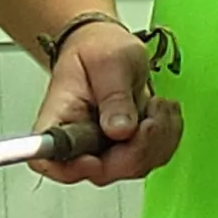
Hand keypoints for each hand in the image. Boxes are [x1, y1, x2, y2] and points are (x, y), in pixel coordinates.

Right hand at [24, 19, 177, 185]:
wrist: (106, 47)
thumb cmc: (96, 49)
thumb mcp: (107, 62)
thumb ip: (113, 96)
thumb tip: (120, 131)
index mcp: (60, 118)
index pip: (50, 160)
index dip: (72, 169)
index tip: (95, 159)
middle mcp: (78, 141)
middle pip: (103, 171)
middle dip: (137, 147)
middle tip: (149, 114)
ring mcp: (103, 149)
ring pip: (134, 167)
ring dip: (158, 138)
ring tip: (157, 105)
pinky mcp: (126, 149)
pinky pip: (153, 158)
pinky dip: (167, 137)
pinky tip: (161, 113)